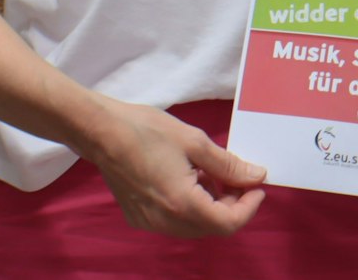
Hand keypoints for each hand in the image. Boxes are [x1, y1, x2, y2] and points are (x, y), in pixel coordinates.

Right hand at [87, 100, 266, 237]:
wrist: (101, 131)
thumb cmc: (146, 131)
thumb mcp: (195, 142)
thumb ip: (229, 165)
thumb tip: (256, 176)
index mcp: (182, 204)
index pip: (228, 223)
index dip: (249, 207)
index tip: (256, 186)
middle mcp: (165, 221)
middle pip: (212, 226)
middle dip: (230, 204)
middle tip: (235, 175)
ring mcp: (149, 222)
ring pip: (193, 225)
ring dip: (210, 204)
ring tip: (208, 172)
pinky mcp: (138, 216)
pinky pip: (174, 220)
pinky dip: (189, 205)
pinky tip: (186, 177)